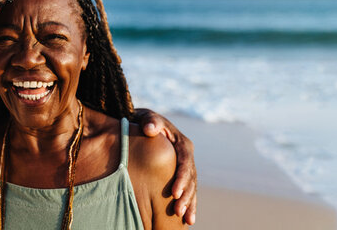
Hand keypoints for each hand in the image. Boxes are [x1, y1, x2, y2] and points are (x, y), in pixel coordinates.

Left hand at [134, 108, 196, 224]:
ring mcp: (185, 167)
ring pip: (191, 188)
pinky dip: (189, 204)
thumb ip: (150, 121)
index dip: (180, 178)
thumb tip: (150, 128)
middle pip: (190, 179)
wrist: (145, 125)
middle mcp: (187, 157)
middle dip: (186, 196)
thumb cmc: (145, 121)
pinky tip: (188, 220)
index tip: (173, 192)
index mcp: (182, 144)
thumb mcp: (147, 117)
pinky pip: (187, 191)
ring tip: (185, 219)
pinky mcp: (180, 175)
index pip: (185, 163)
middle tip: (178, 211)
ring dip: (189, 203)